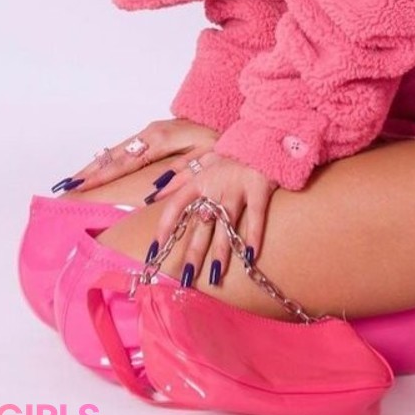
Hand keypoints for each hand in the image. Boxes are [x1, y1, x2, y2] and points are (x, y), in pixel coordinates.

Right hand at [52, 118, 220, 197]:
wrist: (225, 112)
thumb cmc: (219, 138)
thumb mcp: (207, 157)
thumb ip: (181, 173)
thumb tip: (154, 192)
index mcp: (161, 140)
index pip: (125, 163)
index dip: (102, 177)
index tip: (81, 188)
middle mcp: (150, 133)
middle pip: (114, 155)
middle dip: (90, 171)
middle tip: (66, 186)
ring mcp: (150, 131)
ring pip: (117, 150)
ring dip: (96, 166)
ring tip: (74, 181)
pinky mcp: (153, 133)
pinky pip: (125, 148)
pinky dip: (108, 159)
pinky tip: (98, 169)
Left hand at [151, 150, 278, 287]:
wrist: (262, 137)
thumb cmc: (230, 153)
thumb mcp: (202, 160)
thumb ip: (177, 178)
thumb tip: (152, 194)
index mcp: (199, 179)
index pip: (176, 205)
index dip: (165, 227)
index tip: (155, 250)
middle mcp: (215, 185)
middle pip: (201, 223)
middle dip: (193, 251)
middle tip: (186, 277)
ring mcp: (237, 187)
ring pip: (226, 224)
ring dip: (220, 251)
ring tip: (214, 276)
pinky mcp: (259, 187)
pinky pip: (256, 216)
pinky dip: (254, 235)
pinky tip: (250, 255)